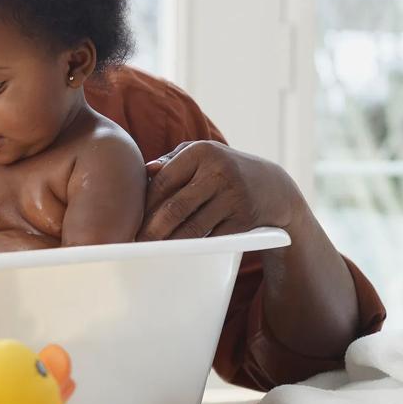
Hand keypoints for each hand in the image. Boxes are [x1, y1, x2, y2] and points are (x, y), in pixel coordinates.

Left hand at [138, 141, 301, 240]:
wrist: (272, 186)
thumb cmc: (222, 169)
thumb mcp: (201, 156)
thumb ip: (171, 161)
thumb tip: (144, 172)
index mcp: (201, 152)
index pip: (163, 181)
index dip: (144, 205)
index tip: (130, 220)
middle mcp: (219, 172)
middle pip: (175, 208)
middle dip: (152, 229)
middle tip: (136, 242)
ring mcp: (234, 197)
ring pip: (192, 228)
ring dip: (168, 243)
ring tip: (152, 249)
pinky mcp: (244, 221)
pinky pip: (211, 240)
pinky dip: (192, 248)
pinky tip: (178, 251)